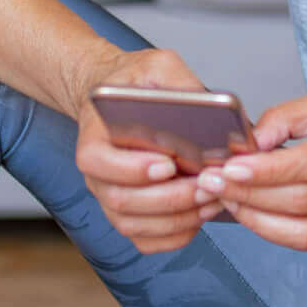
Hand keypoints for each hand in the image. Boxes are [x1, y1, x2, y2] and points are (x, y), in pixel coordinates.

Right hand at [72, 46, 226, 253]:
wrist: (120, 99)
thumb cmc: (136, 84)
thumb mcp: (158, 67)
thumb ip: (179, 83)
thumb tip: (212, 113)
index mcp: (93, 136)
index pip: (98, 162)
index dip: (132, 169)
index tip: (168, 164)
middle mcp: (97, 174)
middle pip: (122, 201)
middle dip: (170, 198)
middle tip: (207, 185)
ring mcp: (111, 198)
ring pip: (135, 225)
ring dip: (178, 219)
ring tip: (212, 199)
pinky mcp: (130, 215)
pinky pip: (146, 240)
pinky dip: (175, 236)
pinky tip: (200, 216)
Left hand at [195, 93, 306, 250]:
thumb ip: (287, 116)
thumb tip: (252, 140)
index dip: (265, 170)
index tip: (229, 167)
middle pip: (300, 200)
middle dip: (248, 194)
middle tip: (212, 183)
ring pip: (303, 230)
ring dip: (256, 219)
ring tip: (227, 201)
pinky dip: (274, 233)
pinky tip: (252, 216)